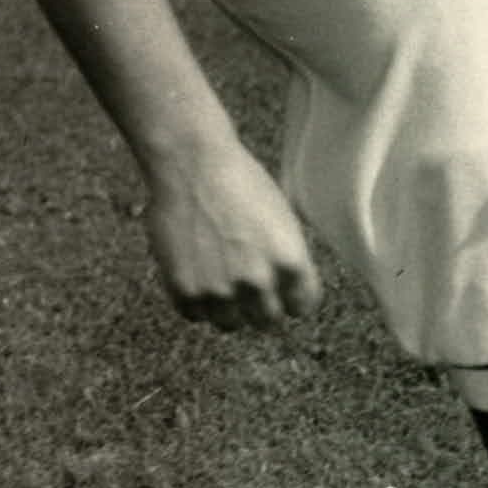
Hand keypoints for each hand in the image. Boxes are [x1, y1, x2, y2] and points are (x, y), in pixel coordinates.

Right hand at [140, 139, 321, 332]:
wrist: (191, 163)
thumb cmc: (238, 179)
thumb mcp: (281, 218)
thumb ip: (285, 259)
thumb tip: (284, 285)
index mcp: (291, 263)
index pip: (301, 307)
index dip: (290, 298)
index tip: (282, 293)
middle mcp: (258, 282)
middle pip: (267, 321)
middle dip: (260, 306)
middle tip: (246, 286)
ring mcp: (220, 290)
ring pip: (230, 323)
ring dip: (227, 307)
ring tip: (217, 279)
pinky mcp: (185, 290)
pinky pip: (195, 314)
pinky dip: (195, 300)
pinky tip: (195, 274)